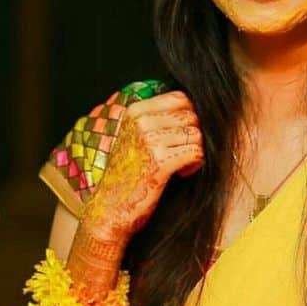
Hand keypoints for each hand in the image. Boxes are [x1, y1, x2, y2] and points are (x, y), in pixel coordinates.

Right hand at [80, 90, 204, 242]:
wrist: (109, 208)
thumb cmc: (129, 174)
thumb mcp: (137, 137)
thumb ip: (159, 120)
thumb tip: (197, 109)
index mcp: (135, 111)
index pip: (180, 98)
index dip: (190, 116)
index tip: (182, 136)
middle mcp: (141, 121)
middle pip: (191, 116)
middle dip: (194, 136)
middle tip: (183, 155)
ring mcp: (150, 140)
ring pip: (196, 135)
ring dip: (195, 152)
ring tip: (181, 166)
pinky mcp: (160, 162)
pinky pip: (196, 153)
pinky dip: (195, 165)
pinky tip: (182, 173)